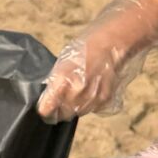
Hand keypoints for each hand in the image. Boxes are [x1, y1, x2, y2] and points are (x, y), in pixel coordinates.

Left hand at [38, 0, 157, 119]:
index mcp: (62, 80)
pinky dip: (90, 104)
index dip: (45, 108)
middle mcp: (76, 92)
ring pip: (78, 113)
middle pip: (63, 114)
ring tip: (78, 93)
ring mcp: (92, 97)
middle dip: (60, 109)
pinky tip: (91, 91)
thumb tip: (51, 94)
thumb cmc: (85, 47)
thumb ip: (56, 80)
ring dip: (76, 107)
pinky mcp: (105, 100)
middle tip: (61, 100)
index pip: (47, 108)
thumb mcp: (63, 61)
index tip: (45, 107)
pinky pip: (93, 109)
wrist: (112, 44)